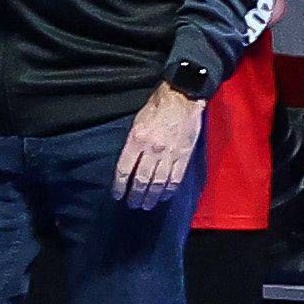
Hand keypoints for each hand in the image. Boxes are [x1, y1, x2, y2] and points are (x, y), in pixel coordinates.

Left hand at [118, 82, 206, 210]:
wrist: (182, 98)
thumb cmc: (156, 108)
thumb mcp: (136, 123)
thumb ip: (132, 144)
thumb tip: (129, 164)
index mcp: (137, 140)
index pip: (125, 169)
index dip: (120, 185)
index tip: (118, 195)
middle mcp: (152, 149)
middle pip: (142, 180)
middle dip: (136, 195)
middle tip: (133, 204)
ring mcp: (170, 153)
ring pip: (159, 182)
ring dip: (152, 196)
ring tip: (147, 205)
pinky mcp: (185, 154)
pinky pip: (176, 177)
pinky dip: (170, 189)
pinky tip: (165, 195)